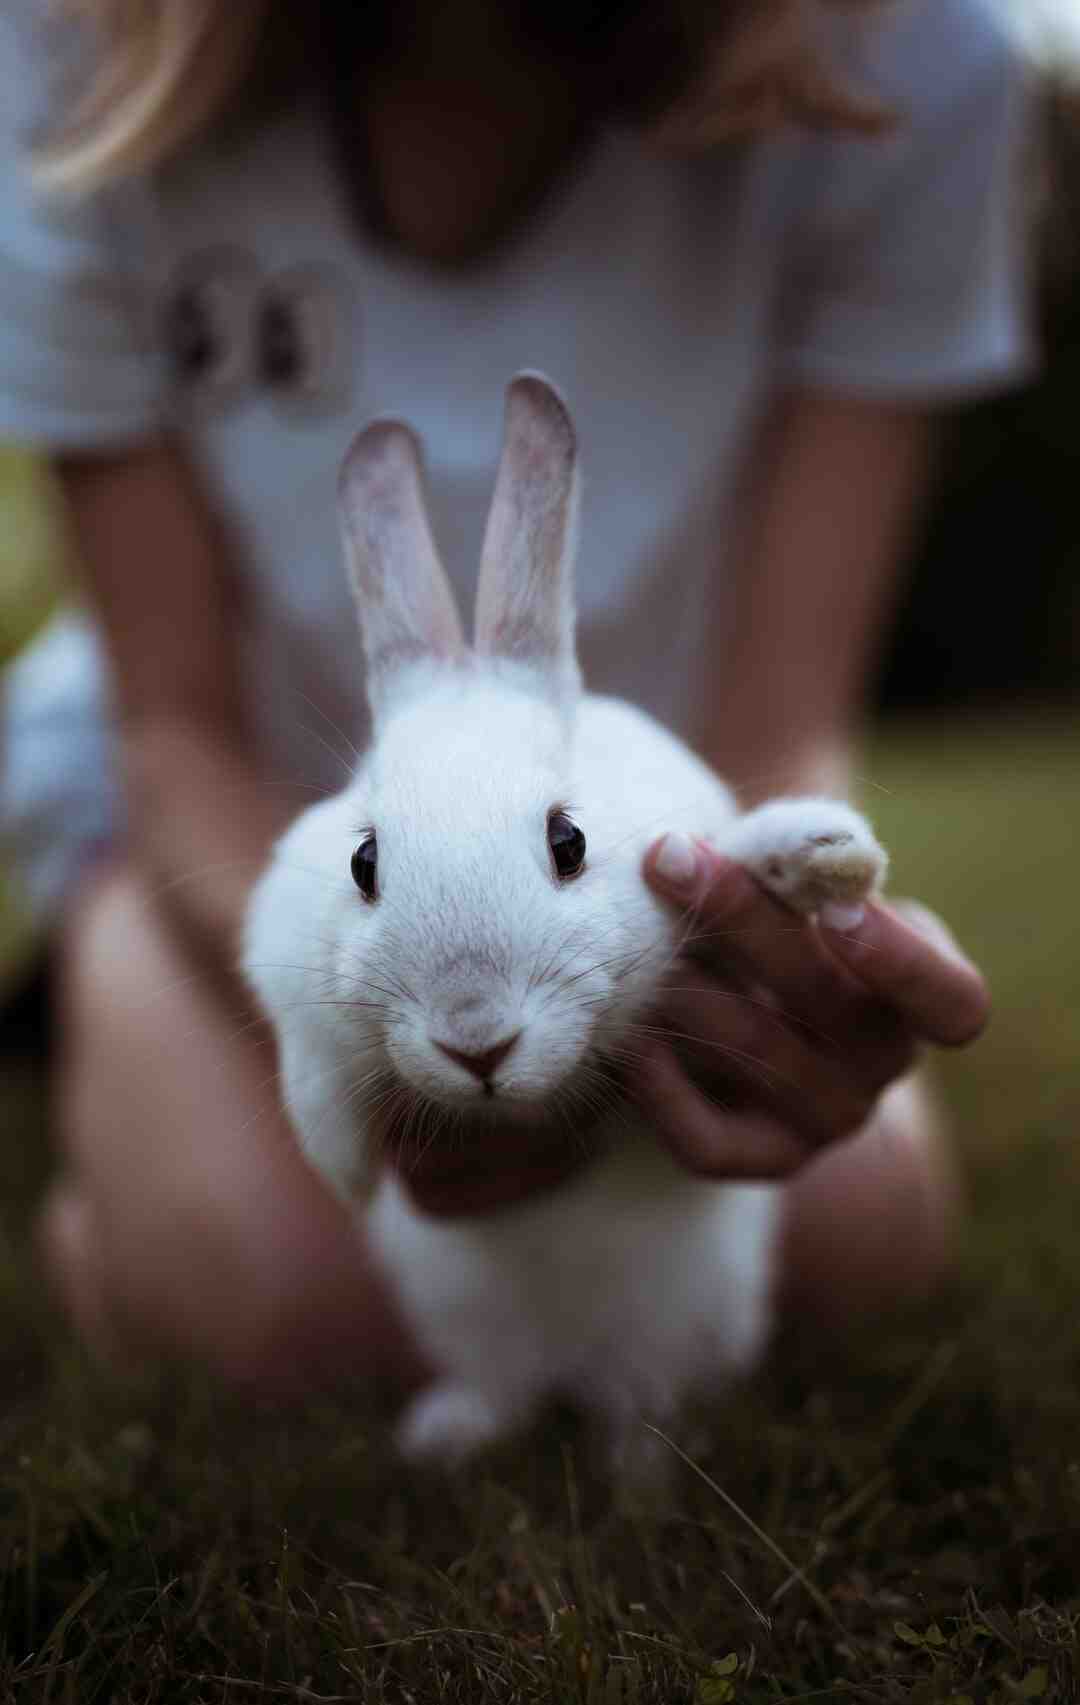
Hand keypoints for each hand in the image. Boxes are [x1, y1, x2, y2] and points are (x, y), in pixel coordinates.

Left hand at [634, 833, 988, 1179]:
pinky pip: (710, 1141)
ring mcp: (831, 1118)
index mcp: (924, 994)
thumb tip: (726, 846)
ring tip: (635, 941)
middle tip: (672, 860)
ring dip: (688, 989)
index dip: (898, 960)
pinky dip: (660, 1088)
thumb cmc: (788, 926)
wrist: (758, 1015)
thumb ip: (794, 869)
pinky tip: (629, 1039)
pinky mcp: (766, 1158)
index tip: (834, 907)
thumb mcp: (808, 894)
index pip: (952, 1001)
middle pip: (827, 1002)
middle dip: (743, 920)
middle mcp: (887, 1065)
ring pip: (758, 1055)